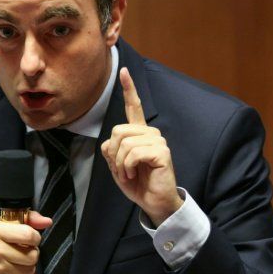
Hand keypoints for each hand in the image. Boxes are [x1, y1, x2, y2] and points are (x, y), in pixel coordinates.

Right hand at [0, 211, 51, 273]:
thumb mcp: (9, 225)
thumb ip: (30, 218)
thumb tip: (47, 221)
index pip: (28, 235)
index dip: (35, 238)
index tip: (29, 240)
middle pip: (32, 256)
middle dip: (32, 255)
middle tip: (22, 253)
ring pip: (30, 271)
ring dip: (28, 268)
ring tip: (18, 263)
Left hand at [101, 67, 182, 225]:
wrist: (154, 202)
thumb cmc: (138, 184)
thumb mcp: (117, 166)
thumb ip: (111, 151)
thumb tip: (110, 142)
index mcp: (140, 133)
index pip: (134, 107)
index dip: (129, 89)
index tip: (124, 71)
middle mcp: (150, 133)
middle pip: (118, 130)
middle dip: (114, 154)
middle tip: (123, 170)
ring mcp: (158, 141)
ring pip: (124, 143)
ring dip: (120, 164)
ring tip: (130, 174)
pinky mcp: (162, 152)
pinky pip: (134, 153)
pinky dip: (128, 167)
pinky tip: (135, 174)